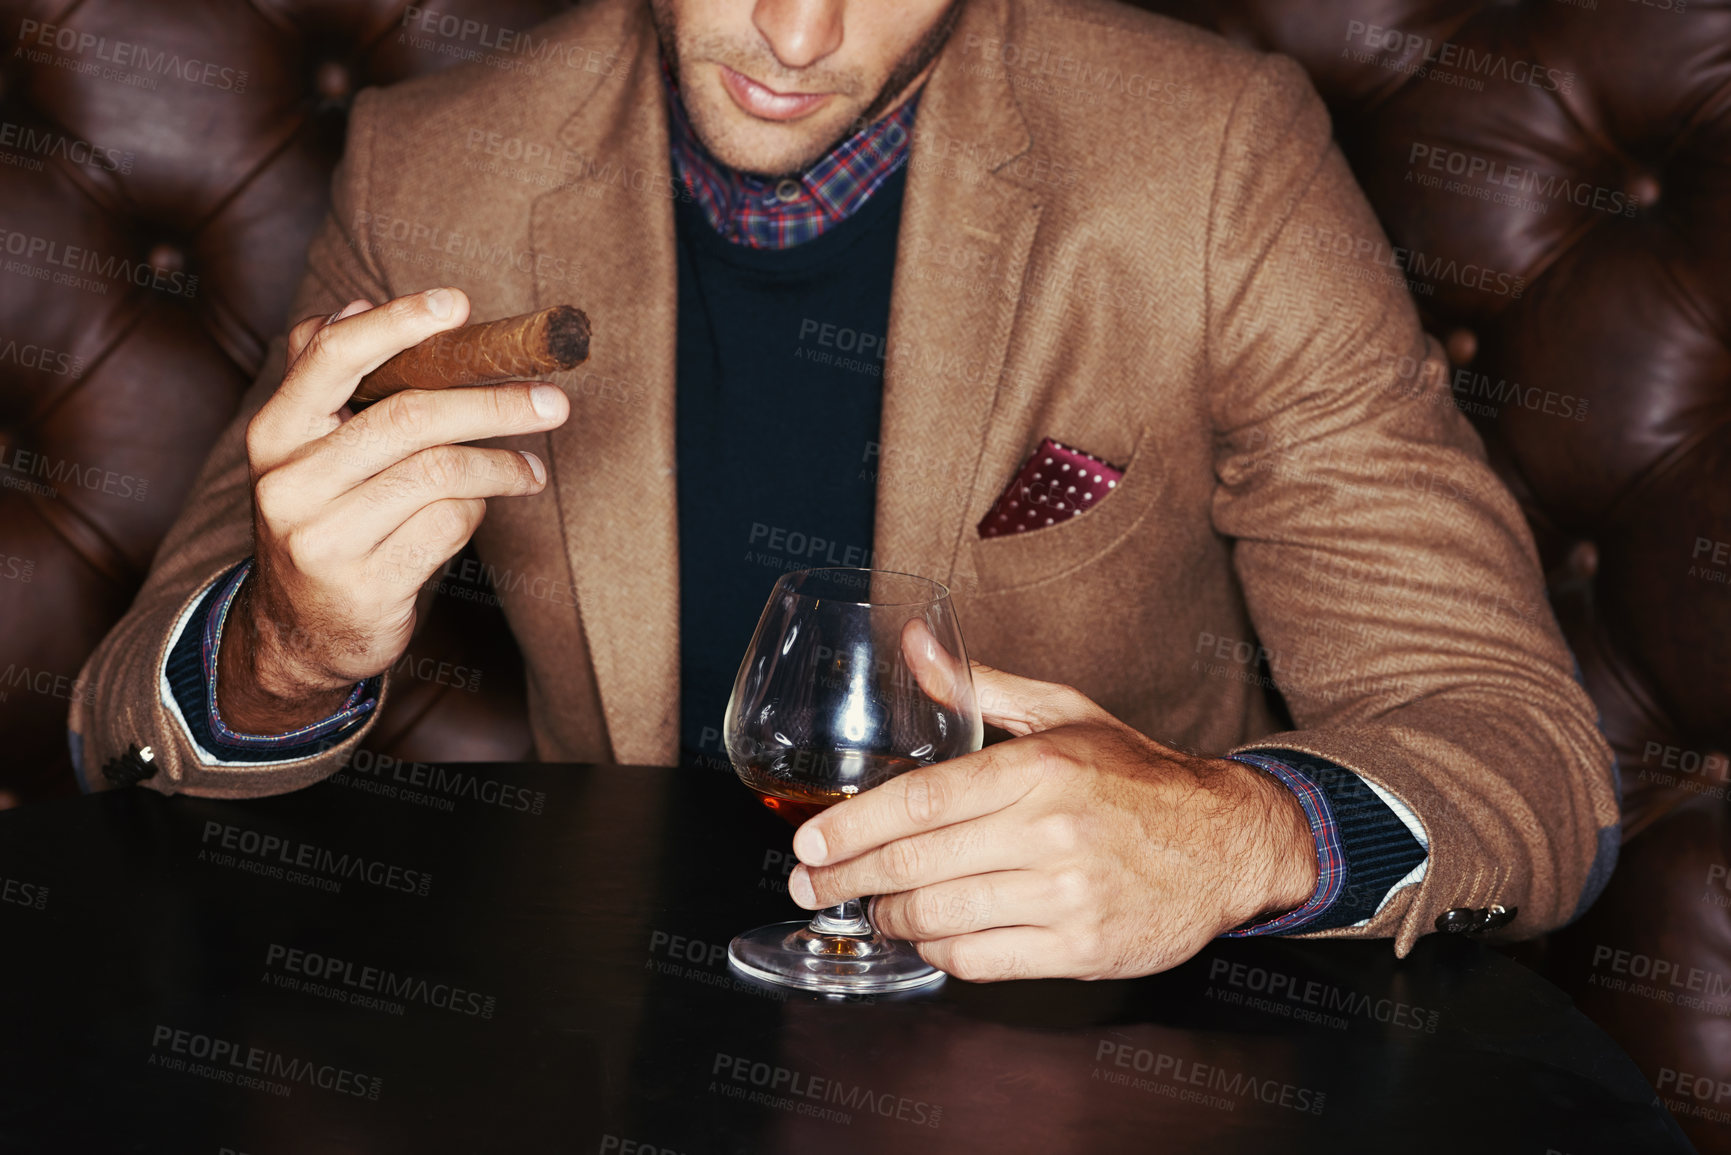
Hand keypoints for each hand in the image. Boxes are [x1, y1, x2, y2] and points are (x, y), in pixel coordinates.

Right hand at [218, 288, 570, 731]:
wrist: (298, 632)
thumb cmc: (325, 518)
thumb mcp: (307, 451)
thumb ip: (328, 383)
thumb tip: (358, 304)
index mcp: (275, 432)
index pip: (333, 356)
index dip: (399, 323)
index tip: (459, 304)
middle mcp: (289, 482)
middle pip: (408, 416)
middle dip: (492, 403)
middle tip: (552, 400)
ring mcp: (323, 538)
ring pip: (438, 473)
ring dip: (501, 464)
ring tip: (532, 467)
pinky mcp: (365, 585)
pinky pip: (447, 526)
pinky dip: (480, 508)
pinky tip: (492, 504)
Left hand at [785, 653, 1318, 981]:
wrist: (1227, 841)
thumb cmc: (1136, 775)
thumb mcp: (1061, 713)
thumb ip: (976, 685)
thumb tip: (912, 645)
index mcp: (1038, 769)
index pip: (919, 802)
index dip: (852, 828)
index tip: (808, 844)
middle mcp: (1051, 832)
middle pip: (917, 865)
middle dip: (847, 881)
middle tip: (810, 886)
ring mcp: (1067, 897)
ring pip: (941, 919)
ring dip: (890, 919)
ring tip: (871, 907)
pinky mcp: (1082, 950)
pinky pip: (981, 962)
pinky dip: (940, 952)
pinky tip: (927, 935)